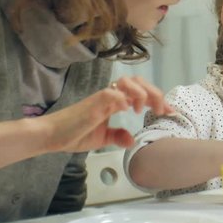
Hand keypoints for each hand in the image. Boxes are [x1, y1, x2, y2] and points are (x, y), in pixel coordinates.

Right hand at [40, 76, 174, 152]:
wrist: (51, 136)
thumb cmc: (74, 134)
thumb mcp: (102, 138)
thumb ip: (117, 136)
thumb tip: (132, 140)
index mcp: (114, 101)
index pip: (141, 91)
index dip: (158, 98)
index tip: (170, 111)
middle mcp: (110, 96)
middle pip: (139, 81)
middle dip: (156, 94)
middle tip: (164, 110)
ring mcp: (102, 98)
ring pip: (128, 82)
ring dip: (142, 93)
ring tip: (143, 110)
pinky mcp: (94, 103)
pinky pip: (112, 93)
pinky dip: (124, 98)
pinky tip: (128, 110)